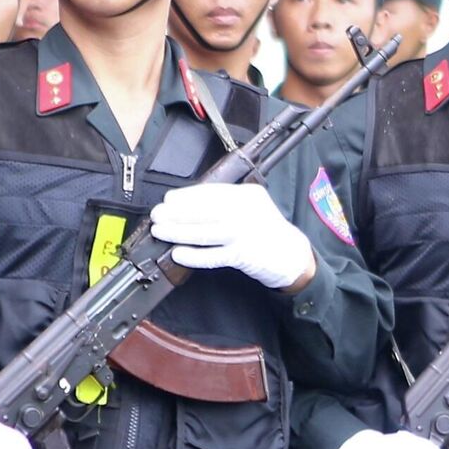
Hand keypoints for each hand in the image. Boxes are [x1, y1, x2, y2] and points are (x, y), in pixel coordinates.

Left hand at [149, 182, 315, 290]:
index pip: (211, 193)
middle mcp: (247, 211)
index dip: (186, 196)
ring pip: (206, 232)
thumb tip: (186, 207)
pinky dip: (194, 255)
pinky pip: (214, 255)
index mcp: (247, 195)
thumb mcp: (252, 207)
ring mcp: (246, 234)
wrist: (292, 255)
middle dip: (177, 213)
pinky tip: (178, 253)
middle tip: (157, 215)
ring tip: (160, 231)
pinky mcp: (244, 255)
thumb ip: (226, 204)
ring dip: (179, 232)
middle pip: (205, 211)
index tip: (168, 200)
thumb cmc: (266, 230)